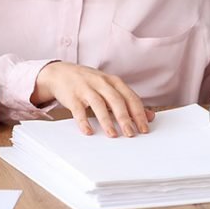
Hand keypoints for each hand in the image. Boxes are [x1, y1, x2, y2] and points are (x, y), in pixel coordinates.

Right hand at [32, 62, 155, 136]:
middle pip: (116, 100)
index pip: (130, 97)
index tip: (144, 129)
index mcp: (113, 81)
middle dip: (125, 118)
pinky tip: (88, 132)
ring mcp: (85, 88)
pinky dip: (83, 121)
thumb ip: (128, 101)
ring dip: (106, 120)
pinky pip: (78, 110)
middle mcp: (101, 83)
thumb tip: (150, 116)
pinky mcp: (72, 96)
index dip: (138, 113)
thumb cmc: (89, 83)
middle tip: (131, 134)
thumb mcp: (110, 88)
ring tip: (113, 135)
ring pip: (99, 104)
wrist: (60, 73)